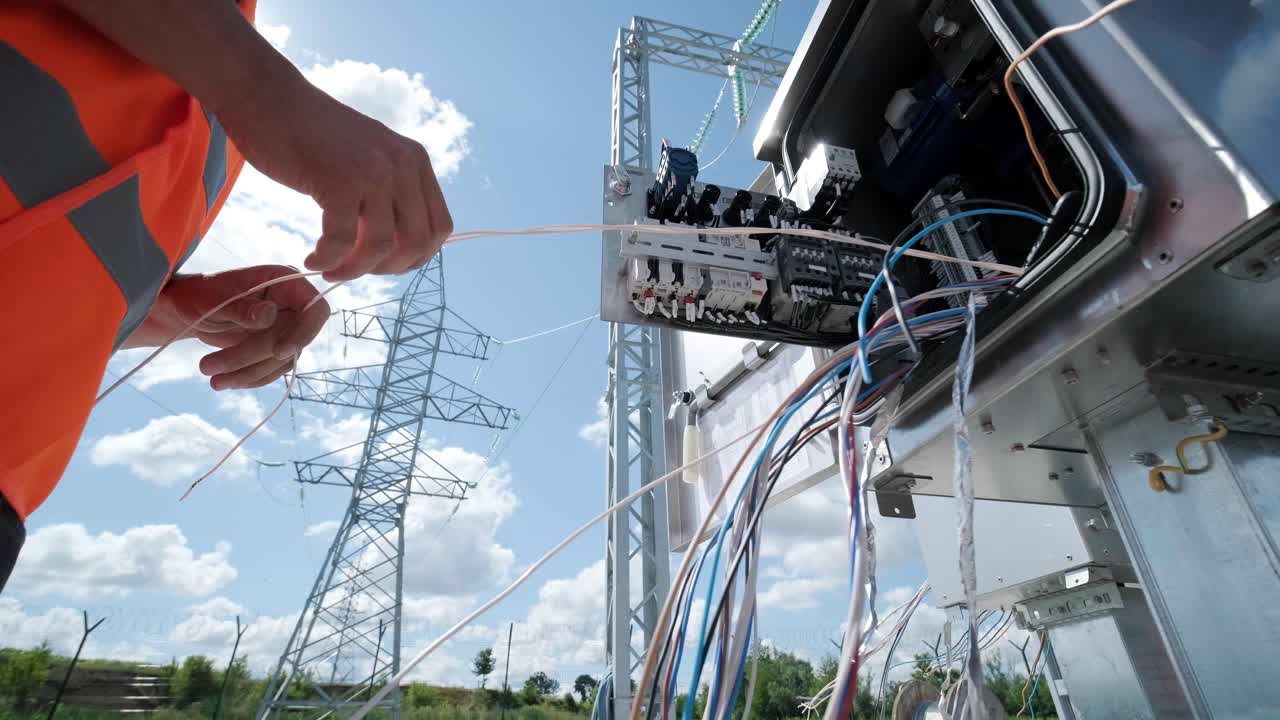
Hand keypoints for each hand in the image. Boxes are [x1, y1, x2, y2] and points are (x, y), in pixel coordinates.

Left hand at [125, 266, 328, 390]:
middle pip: (292, 340)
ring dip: (247, 373)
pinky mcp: (274, 348)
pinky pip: (271, 370)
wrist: (186, 309)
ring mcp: (284, 328)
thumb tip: (269, 315)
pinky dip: (249, 379)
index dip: (304, 333)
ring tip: (210, 377)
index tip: (279, 352)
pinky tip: (224, 381)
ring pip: (280, 361)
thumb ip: (241, 308)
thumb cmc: (198, 294)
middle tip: (209, 366)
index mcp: (285, 282)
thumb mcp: (213, 298)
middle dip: (252, 357)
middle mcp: (291, 305)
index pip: (315, 310)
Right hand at [217, 71, 453, 282]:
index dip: (415, 257)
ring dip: (354, 270)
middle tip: (355, 269)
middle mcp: (402, 164)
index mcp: (415, 160)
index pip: (439, 227)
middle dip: (387, 270)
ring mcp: (373, 171)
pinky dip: (327, 259)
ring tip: (330, 269)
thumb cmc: (311, 136)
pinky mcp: (338, 180)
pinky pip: (342, 241)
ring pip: (382, 247)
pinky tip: (313, 258)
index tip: (383, 264)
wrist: (269, 98)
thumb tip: (397, 250)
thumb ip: (389, 193)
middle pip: (418, 243)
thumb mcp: (368, 158)